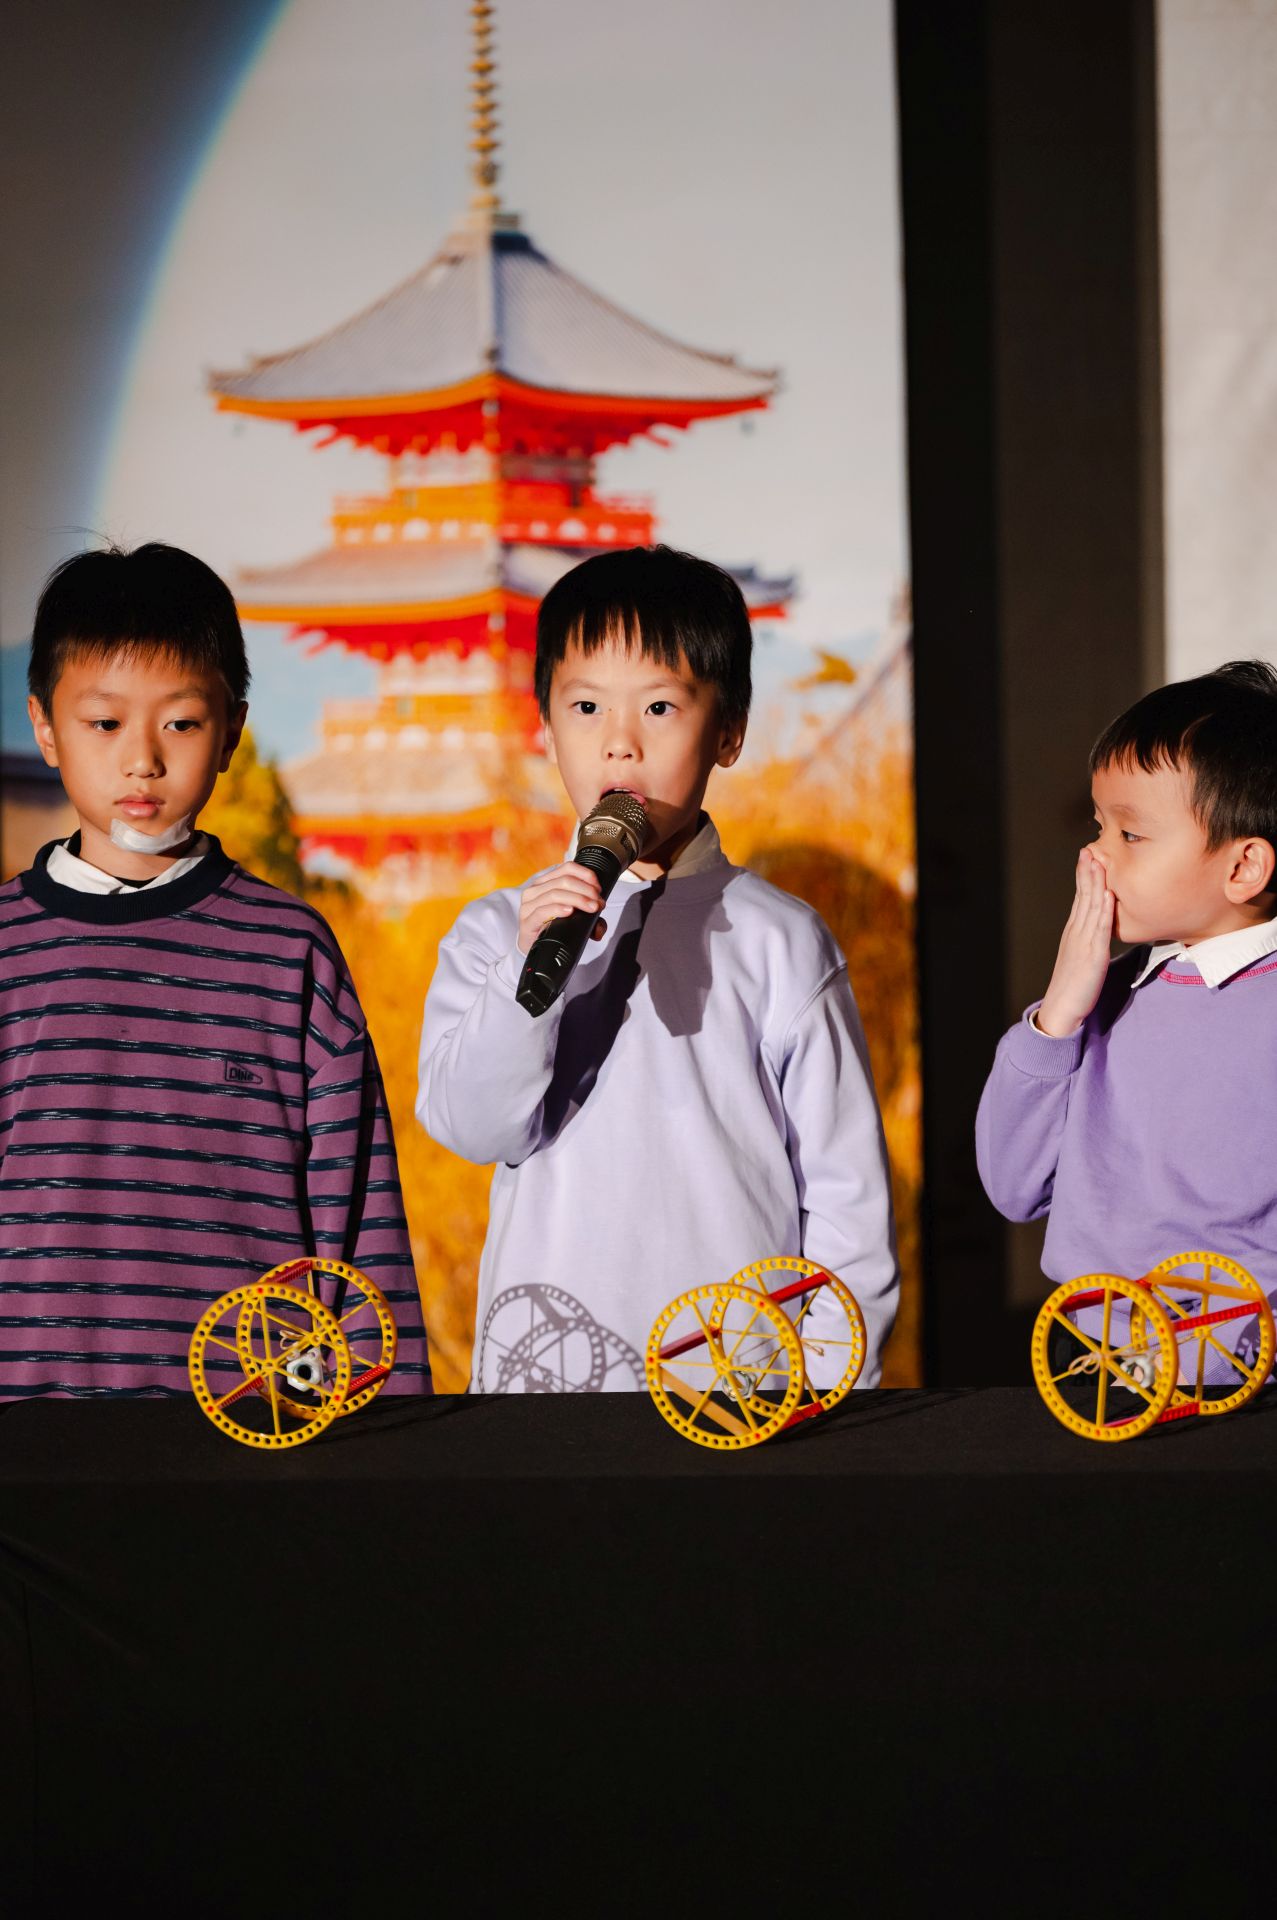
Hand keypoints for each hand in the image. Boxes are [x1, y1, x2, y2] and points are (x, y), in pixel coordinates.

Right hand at [517, 862, 606, 954]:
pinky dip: (557, 909)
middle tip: (597, 903)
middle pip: (564, 880)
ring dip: (577, 899)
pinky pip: (542, 911)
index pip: (567, 868)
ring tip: (590, 908)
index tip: (598, 889)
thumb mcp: (572, 917)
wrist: (535, 947)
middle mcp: (535, 890)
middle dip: (586, 890)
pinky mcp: (527, 921)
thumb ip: (588, 919)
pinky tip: (569, 911)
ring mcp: (528, 905)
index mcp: (546, 882)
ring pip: (554, 893)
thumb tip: (600, 927)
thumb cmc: (552, 927)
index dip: (586, 875)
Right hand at [1036, 847, 1114, 1036]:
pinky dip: (1104, 910)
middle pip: (1083, 896)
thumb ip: (1088, 940)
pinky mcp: (1093, 955)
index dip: (1084, 876)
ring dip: (1095, 883)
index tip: (1087, 856)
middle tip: (1089, 848)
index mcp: (1074, 932)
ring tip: (1098, 862)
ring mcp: (1083, 942)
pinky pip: (1100, 928)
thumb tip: (1099, 929)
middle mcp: (1076, 932)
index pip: (1080, 898)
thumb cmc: (1073, 986)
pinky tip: (1107, 894)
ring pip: (1090, 907)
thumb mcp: (1081, 957)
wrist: (1061, 1008)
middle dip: (1087, 872)